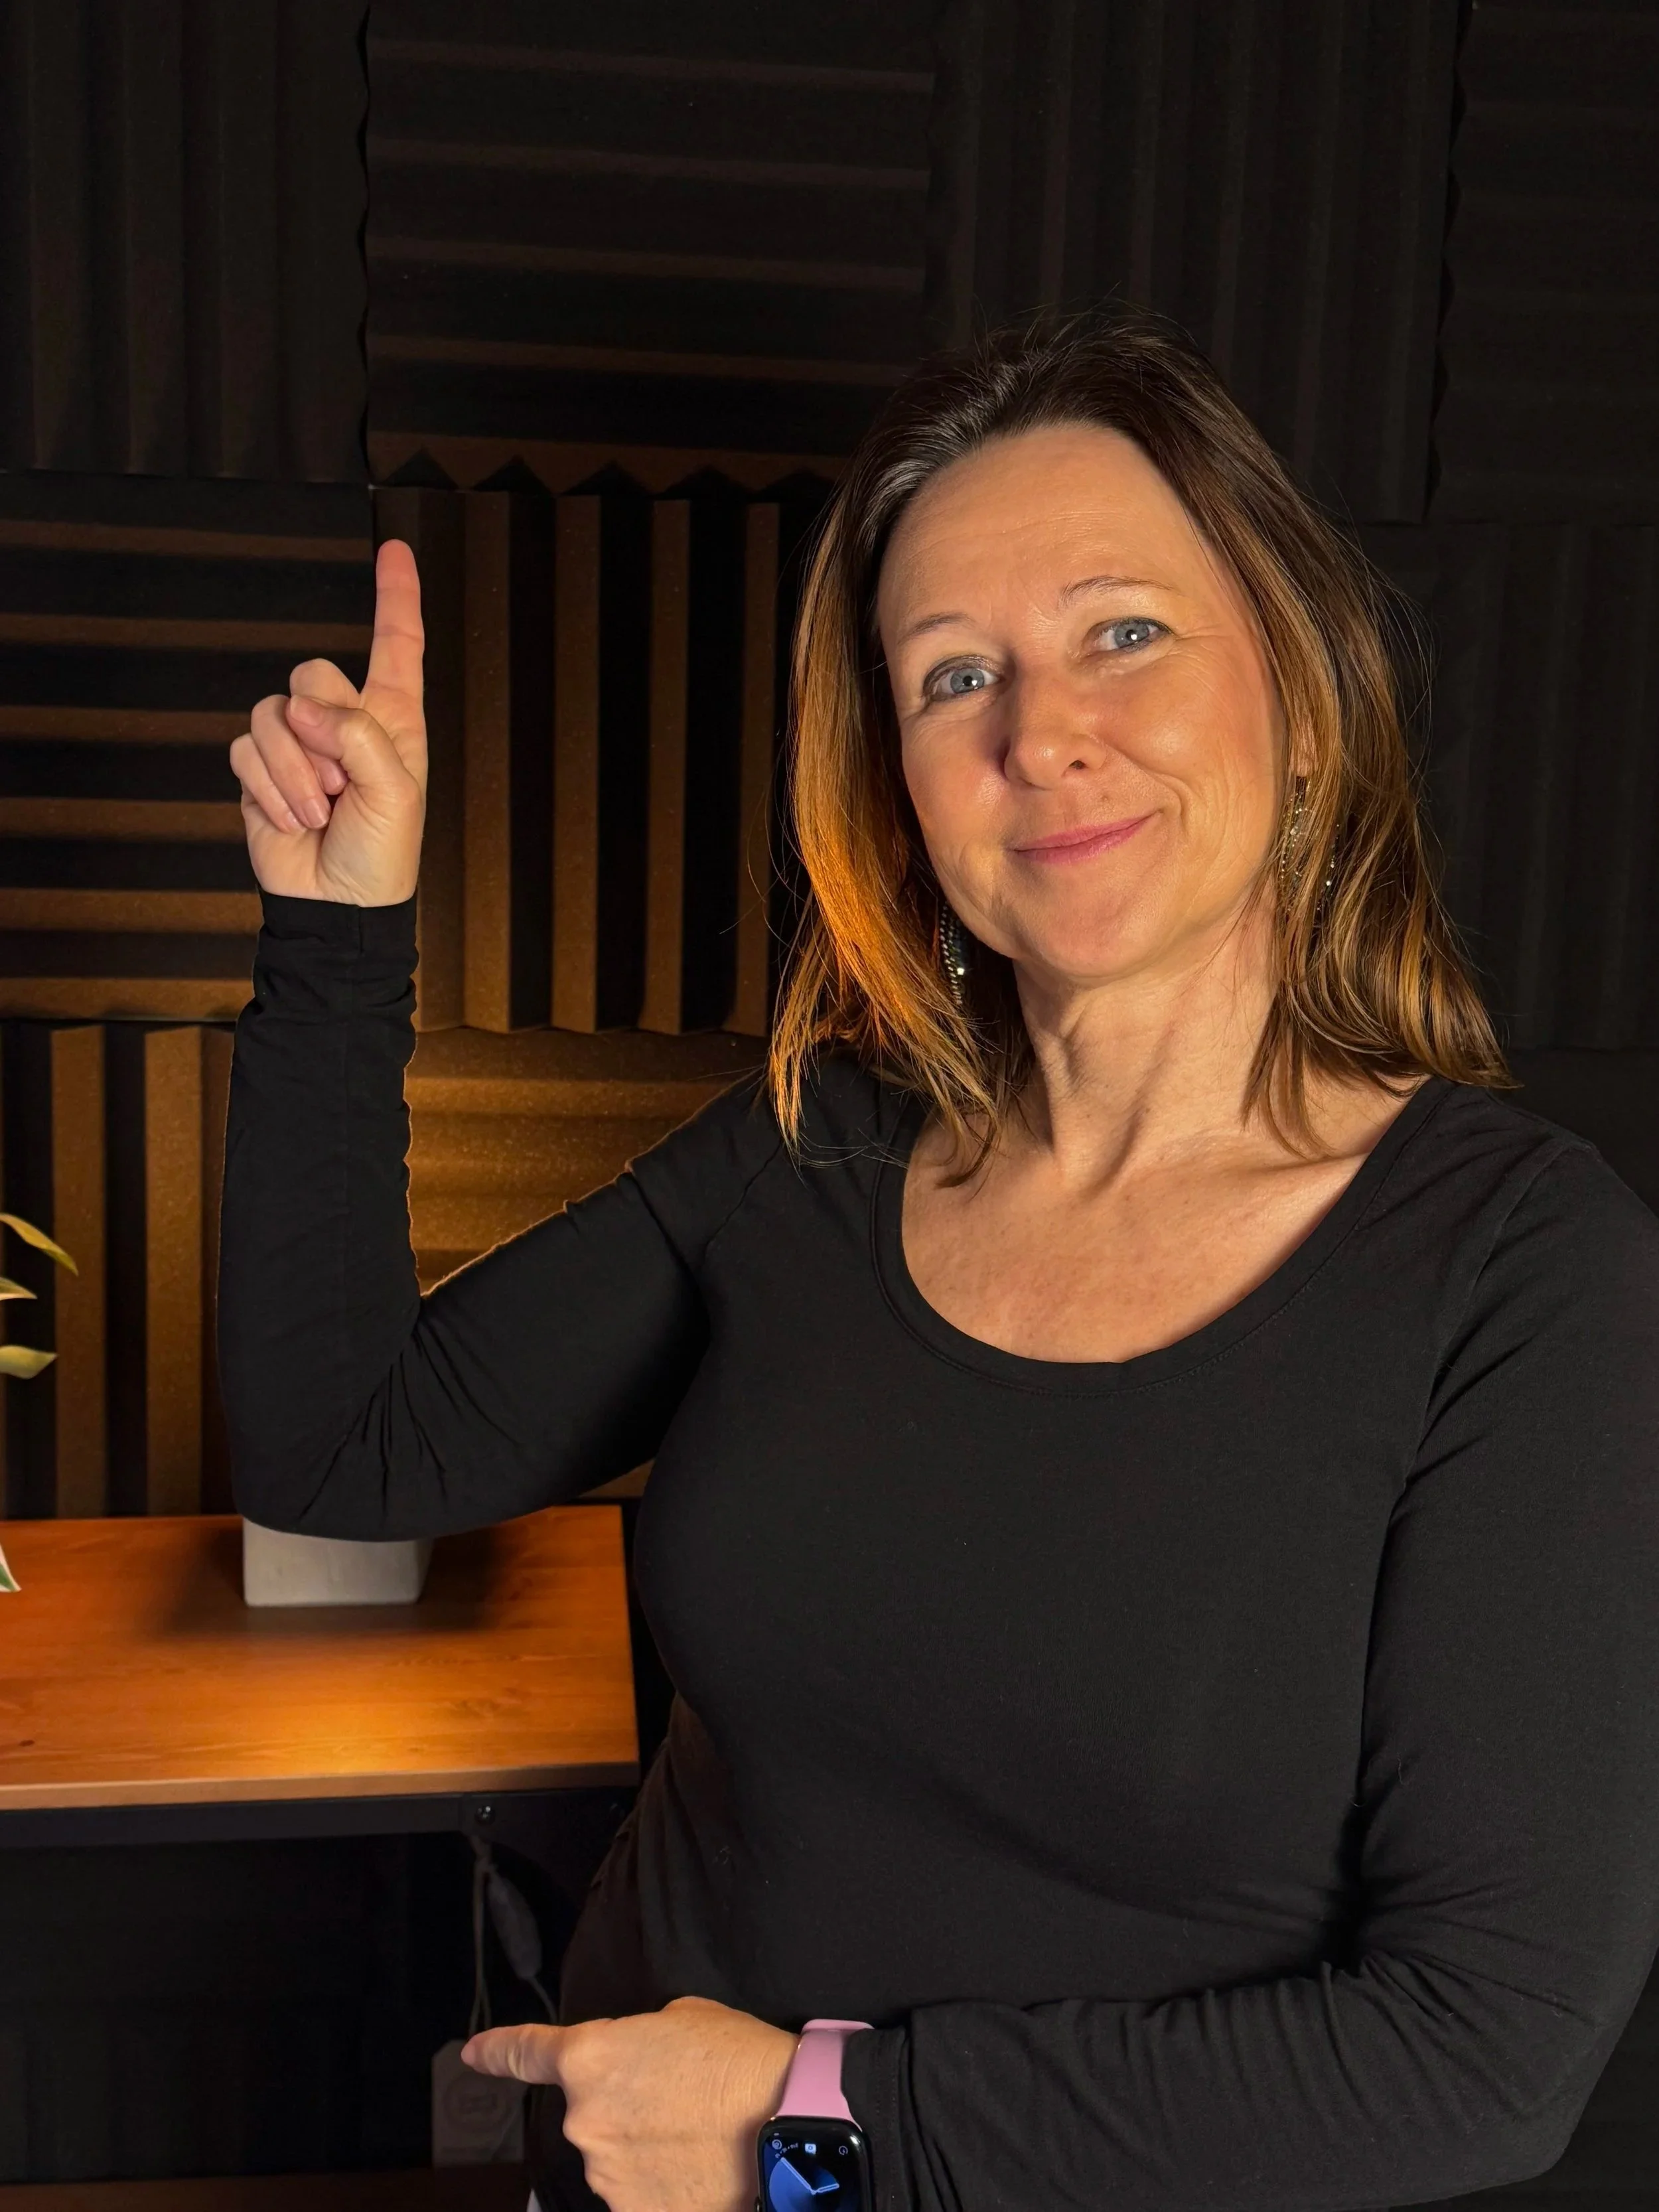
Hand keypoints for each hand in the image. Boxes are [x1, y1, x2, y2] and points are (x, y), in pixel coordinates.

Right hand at [229, 538, 426, 904]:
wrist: (339, 907)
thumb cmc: (383, 856)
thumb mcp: (395, 793)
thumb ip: (358, 735)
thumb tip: (303, 709)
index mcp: (392, 719)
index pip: (396, 644)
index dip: (395, 596)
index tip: (394, 550)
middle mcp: (344, 722)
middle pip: (310, 673)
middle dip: (321, 732)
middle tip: (342, 784)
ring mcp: (299, 745)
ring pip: (271, 714)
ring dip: (295, 771)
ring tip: (321, 810)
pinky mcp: (261, 770)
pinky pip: (246, 751)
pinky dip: (269, 789)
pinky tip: (293, 819)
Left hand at [463, 1995, 796, 2211]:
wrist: (787, 2122)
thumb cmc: (740, 2059)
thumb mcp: (682, 2020)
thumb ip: (637, 2043)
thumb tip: (634, 2067)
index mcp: (591, 2056)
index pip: (526, 2052)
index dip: (497, 2052)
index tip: (474, 2054)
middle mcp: (585, 2119)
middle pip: (592, 2114)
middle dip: (626, 2109)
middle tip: (682, 2102)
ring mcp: (606, 2174)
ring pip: (615, 2159)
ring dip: (646, 2150)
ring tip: (701, 2137)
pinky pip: (638, 2195)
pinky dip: (662, 2185)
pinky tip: (700, 2171)